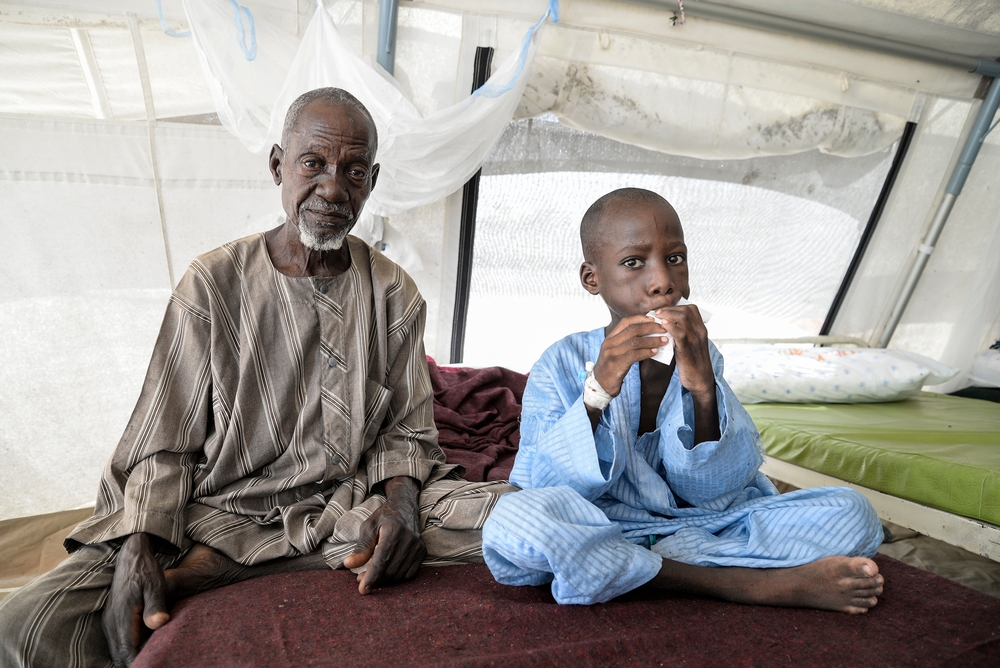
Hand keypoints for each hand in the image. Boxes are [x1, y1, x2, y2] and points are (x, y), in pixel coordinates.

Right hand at [102, 533, 169, 667]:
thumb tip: (160, 624)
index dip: (139, 662)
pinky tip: (141, 648)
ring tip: (148, 658)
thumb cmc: (146, 571)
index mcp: (123, 617)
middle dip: (134, 663)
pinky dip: (126, 650)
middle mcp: (112, 623)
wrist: (131, 558)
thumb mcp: (155, 585)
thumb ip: (156, 605)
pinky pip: (116, 643)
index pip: (128, 651)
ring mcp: (109, 622)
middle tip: (154, 662)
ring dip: (129, 657)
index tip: (152, 664)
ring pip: (116, 651)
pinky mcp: (110, 620)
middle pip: (120, 656)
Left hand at [342, 476, 425, 593]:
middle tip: (361, 579)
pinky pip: (409, 574)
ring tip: (372, 576)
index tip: (362, 590)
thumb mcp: (368, 527)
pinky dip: (396, 577)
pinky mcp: (422, 551)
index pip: (381, 560)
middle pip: (390, 570)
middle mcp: (408, 539)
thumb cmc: (384, 517)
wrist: (405, 507)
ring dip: (384, 580)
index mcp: (393, 531)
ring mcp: (417, 546)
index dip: (372, 577)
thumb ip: (361, 547)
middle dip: (375, 579)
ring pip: (399, 574)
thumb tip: (348, 564)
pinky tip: (387, 572)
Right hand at [593, 315, 670, 396]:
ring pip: (635, 341)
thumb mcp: (617, 351)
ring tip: (663, 341)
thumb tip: (650, 336)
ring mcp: (611, 353)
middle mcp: (609, 343)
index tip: (654, 320)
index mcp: (610, 337)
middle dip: (650, 328)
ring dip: (652, 340)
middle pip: (632, 329)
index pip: (626, 322)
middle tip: (663, 330)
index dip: (641, 318)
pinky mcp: (616, 363)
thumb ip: (628, 342)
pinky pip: (634, 354)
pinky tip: (655, 352)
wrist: (601, 384)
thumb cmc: (613, 367)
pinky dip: (646, 352)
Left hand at [650, 303, 713, 397]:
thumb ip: (683, 333)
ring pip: (683, 318)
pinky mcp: (688, 349)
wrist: (700, 380)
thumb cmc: (692, 362)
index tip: (664, 310)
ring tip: (657, 317)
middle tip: (657, 312)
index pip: (691, 309)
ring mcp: (695, 340)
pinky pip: (680, 333)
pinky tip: (662, 325)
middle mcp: (700, 332)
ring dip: (668, 314)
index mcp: (701, 329)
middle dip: (669, 309)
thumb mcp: (690, 344)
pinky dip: (670, 326)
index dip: (676, 306)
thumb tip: (666, 324)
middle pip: (686, 310)